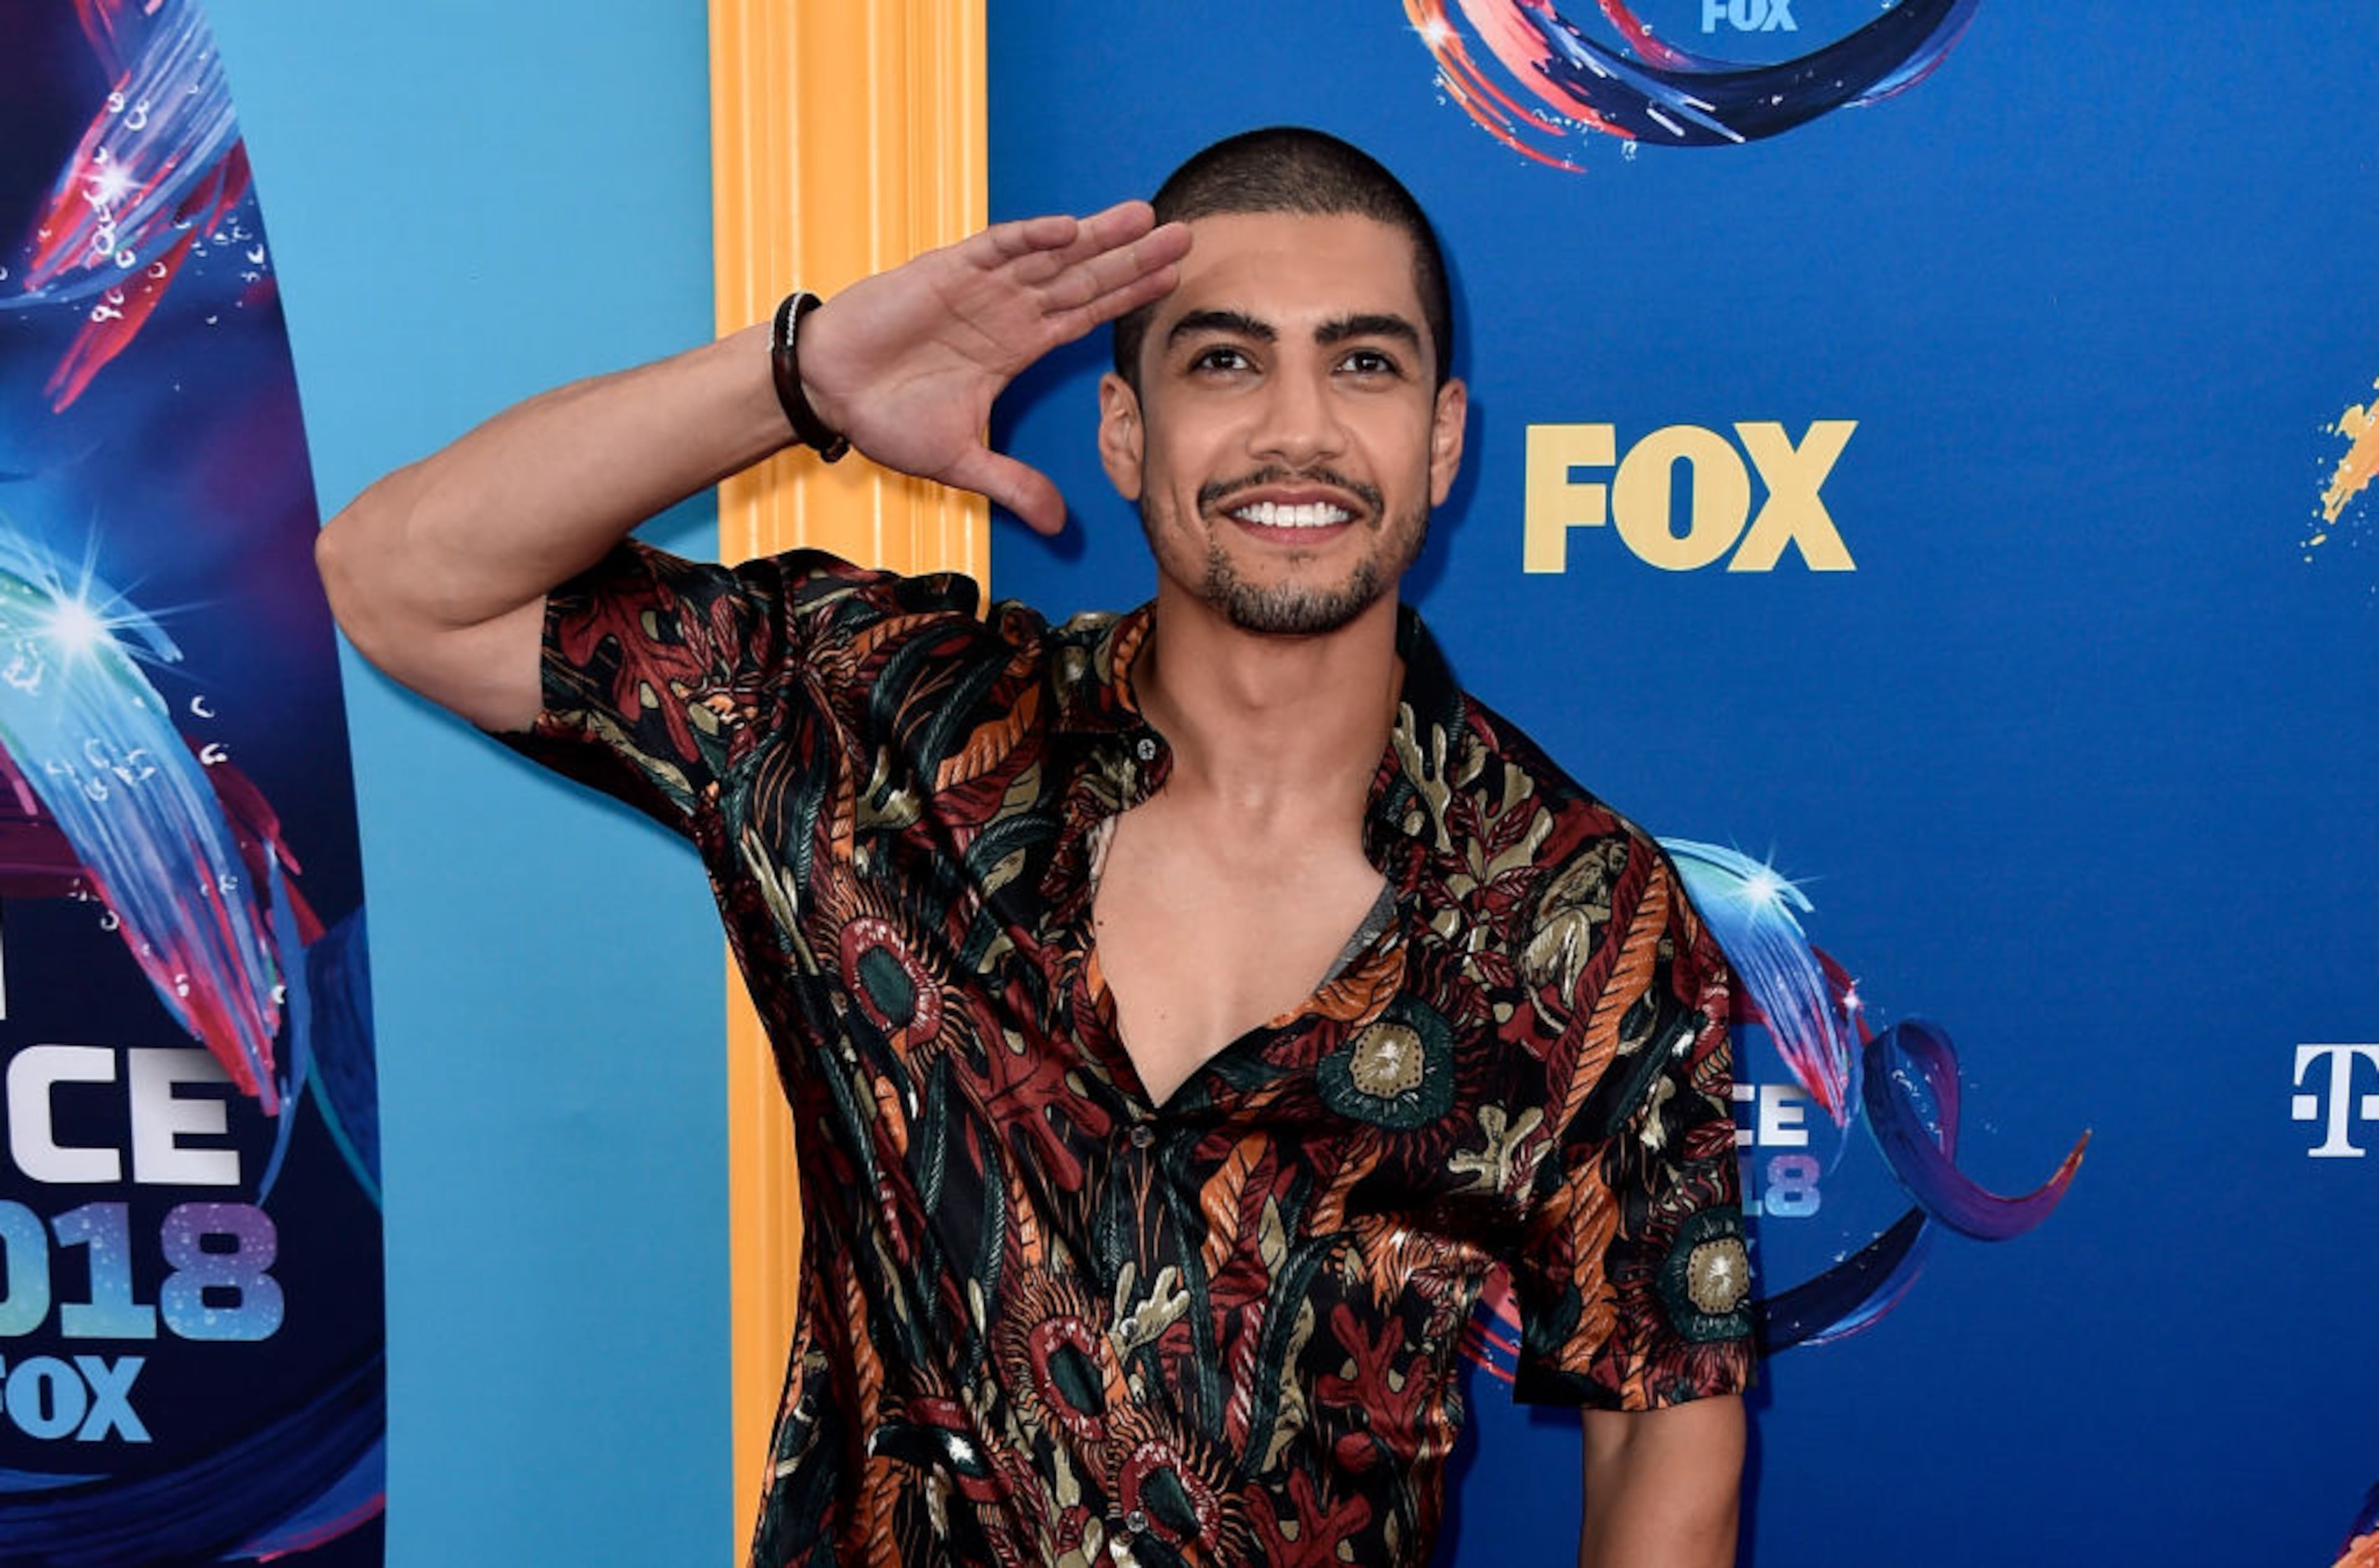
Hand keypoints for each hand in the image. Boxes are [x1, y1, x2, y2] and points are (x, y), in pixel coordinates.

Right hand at [794, 201, 1189, 532]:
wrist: (828, 393)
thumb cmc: (887, 418)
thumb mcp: (961, 462)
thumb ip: (1013, 484)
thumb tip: (1059, 526)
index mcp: (1016, 346)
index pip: (1087, 315)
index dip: (1129, 296)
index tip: (1174, 279)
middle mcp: (1007, 310)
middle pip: (1084, 279)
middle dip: (1132, 258)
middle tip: (1185, 235)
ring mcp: (979, 288)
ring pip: (1050, 257)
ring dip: (1096, 237)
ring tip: (1144, 217)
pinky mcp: (943, 272)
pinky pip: (994, 249)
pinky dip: (1028, 238)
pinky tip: (1067, 227)